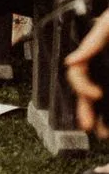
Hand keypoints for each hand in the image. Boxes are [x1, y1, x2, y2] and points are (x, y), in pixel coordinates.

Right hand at [65, 8, 108, 137]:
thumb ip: (92, 41)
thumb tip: (71, 60)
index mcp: (94, 52)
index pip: (78, 73)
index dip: (82, 85)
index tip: (95, 94)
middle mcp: (102, 66)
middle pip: (88, 91)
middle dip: (86, 109)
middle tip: (88, 125)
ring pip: (103, 100)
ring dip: (101, 115)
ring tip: (103, 132)